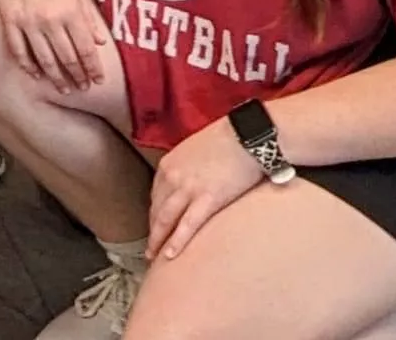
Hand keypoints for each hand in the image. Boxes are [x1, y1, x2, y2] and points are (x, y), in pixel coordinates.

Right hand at [0, 0, 111, 92]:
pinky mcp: (9, 18)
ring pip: (44, 59)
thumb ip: (88, 14)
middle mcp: (50, 20)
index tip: (98, 80)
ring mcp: (27, 21)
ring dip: (56, 77)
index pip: (86, 49)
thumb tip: (101, 41)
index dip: (93, 68)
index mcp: (70, 10)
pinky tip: (35, 74)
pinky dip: (27, 65)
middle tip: (83, 88)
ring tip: (64, 89)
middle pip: (67, 58)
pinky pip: (18, 49)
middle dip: (77, 76)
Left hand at [147, 115, 263, 260]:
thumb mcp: (195, 151)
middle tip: (149, 250)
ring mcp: (188, 188)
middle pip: (157, 209)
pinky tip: (170, 256)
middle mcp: (172, 176)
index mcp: (169, 164)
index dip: (154, 214)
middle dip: (153, 231)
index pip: (156, 195)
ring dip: (158, 240)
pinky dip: (177, 242)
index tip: (154, 228)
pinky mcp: (207, 199)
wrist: (246, 136)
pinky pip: (187, 225)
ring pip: (166, 219)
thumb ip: (186, 168)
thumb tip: (187, 182)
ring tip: (154, 257)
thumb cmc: (225, 141)